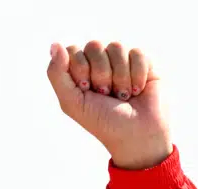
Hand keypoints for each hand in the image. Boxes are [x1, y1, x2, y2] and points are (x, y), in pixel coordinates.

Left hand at [46, 42, 171, 170]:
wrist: (137, 134)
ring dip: (119, 77)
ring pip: (116, 46)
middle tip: (105, 94)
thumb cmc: (102, 121)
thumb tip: (54, 44)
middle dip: (100, 74)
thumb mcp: (72, 102)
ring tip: (122, 95)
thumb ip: (57, 74)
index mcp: (79, 71)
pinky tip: (137, 90)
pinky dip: (137, 74)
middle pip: (94, 45)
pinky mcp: (143, 62)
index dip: (79, 68)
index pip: (72, 50)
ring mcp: (121, 60)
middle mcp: (99, 62)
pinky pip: (137, 53)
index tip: (86, 89)